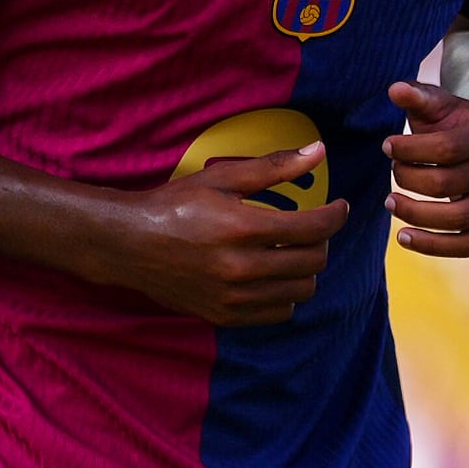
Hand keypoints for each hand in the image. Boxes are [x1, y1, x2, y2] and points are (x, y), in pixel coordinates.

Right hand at [111, 144, 349, 325]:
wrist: (129, 244)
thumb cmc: (176, 205)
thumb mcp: (224, 177)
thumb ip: (275, 166)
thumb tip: (318, 151)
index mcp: (243, 228)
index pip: (314, 228)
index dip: (336, 216)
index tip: (339, 207)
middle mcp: (241, 268)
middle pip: (313, 261)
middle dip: (321, 241)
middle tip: (312, 227)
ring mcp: (233, 297)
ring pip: (301, 291)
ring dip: (306, 269)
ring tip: (292, 250)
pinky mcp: (225, 316)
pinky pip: (279, 313)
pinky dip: (285, 294)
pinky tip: (273, 274)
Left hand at [385, 80, 468, 257]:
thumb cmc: (455, 124)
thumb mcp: (439, 105)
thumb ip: (418, 96)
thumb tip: (395, 89)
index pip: (447, 148)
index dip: (411, 149)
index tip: (386, 146)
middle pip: (448, 184)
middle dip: (409, 179)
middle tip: (391, 173)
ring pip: (457, 219)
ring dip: (415, 215)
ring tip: (390, 203)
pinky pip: (468, 246)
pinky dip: (433, 246)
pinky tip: (403, 237)